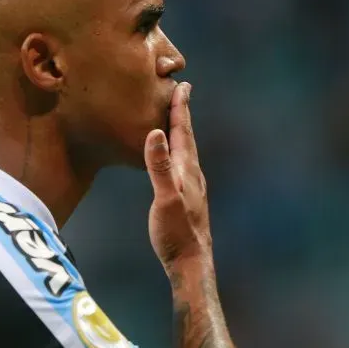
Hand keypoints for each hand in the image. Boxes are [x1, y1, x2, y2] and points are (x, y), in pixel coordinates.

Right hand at [145, 82, 211, 270]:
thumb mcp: (164, 198)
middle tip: (181, 92)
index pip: (183, 132)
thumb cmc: (176, 233)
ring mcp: (193, 187)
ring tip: (177, 120)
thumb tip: (155, 133)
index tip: (181, 85)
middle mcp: (193, 174)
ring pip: (187, 151)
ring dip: (181, 132)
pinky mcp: (188, 199)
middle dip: (183, 114)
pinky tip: (175, 161)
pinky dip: (178, 152)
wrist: (191, 263)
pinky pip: (182, 165)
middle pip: (188, 137)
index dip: (181, 108)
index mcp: (187, 170)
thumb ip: (159, 167)